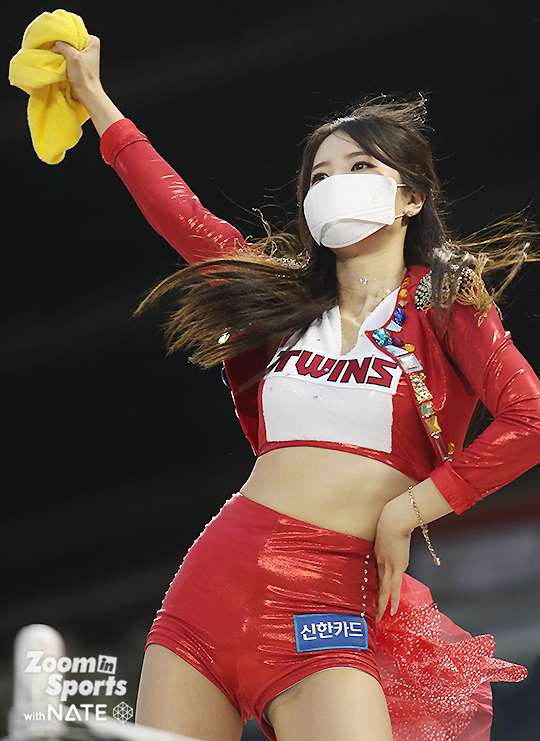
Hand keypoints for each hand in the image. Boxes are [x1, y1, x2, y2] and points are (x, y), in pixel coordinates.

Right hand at [51, 35, 101, 102]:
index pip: (76, 32)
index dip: (66, 36)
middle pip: (72, 40)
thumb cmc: (84, 77)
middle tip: (56, 48)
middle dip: (63, 44)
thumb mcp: (72, 56)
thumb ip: (62, 45)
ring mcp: (84, 56)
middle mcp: (90, 48)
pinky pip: (68, 57)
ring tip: (57, 55)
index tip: (58, 40)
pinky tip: (59, 60)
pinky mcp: (79, 64)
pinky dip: (63, 58)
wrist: (86, 93)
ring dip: (62, 52)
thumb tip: (55, 44)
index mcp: (93, 42)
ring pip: (69, 48)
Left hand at [374, 498, 411, 621]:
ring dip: (381, 605)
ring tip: (378, 617)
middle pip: (378, 585)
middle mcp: (382, 563)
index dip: (375, 584)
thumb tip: (399, 532)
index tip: (372, 593)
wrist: (393, 520)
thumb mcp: (391, 529)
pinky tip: (390, 612)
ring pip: (384, 591)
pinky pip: (394, 589)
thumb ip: (393, 534)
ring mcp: (388, 567)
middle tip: (371, 612)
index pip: (377, 573)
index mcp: (379, 554)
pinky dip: (392, 601)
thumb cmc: (394, 520)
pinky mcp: (396, 569)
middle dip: (375, 599)